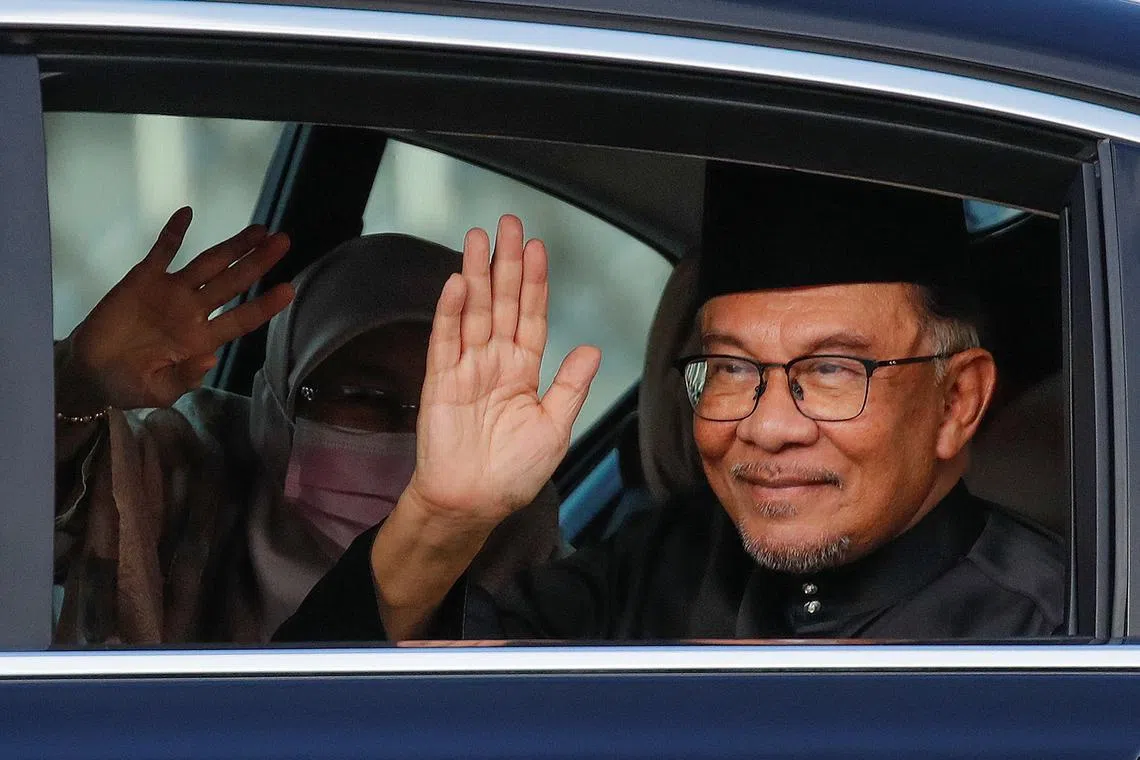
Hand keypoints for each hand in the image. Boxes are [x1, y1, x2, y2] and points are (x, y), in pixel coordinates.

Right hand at [65, 207, 294, 409]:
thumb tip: (209, 360)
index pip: (241, 320)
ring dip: (232, 246)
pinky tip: (186, 214)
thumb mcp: (159, 391)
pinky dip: (173, 233)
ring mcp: (171, 292)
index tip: (289, 290)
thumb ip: (184, 378)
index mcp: (203, 340)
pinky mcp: (143, 279)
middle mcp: (194, 311)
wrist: (91, 371)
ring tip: (259, 229)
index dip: (264, 305)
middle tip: (283, 242)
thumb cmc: (130, 384)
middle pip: (233, 282)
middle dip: (258, 262)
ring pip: (208, 264)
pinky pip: (162, 252)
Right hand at [405, 214, 600, 526]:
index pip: (531, 316)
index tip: (537, 249)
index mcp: (523, 371)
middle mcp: (495, 363)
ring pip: (474, 311)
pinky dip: (450, 311)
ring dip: (476, 275)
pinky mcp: (441, 381)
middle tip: (509, 225)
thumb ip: (570, 385)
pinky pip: (446, 339)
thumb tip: (592, 349)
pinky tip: (458, 283)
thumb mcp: (555, 428)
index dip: (534, 282)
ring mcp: (467, 368)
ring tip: (479, 240)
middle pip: (502, 302)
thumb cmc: (512, 473)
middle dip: (506, 263)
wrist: (473, 503)